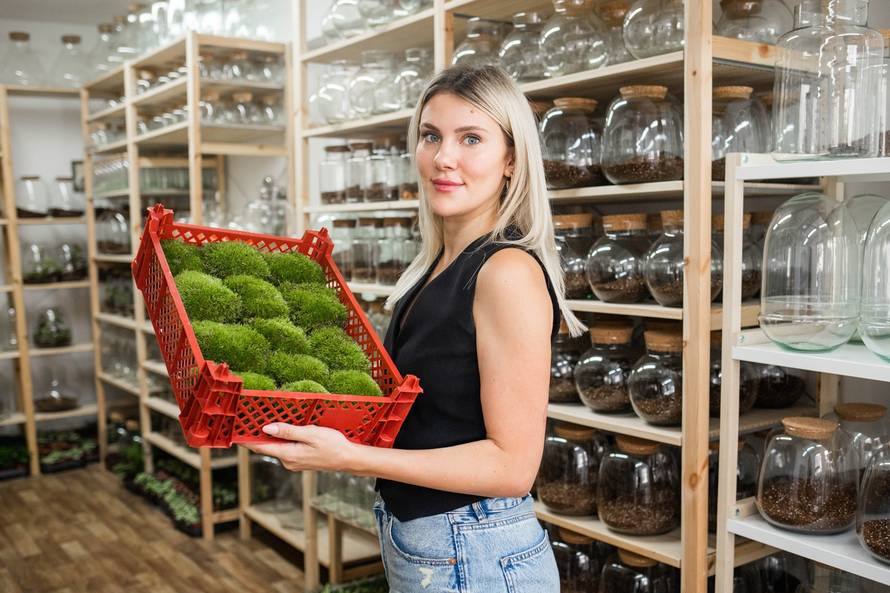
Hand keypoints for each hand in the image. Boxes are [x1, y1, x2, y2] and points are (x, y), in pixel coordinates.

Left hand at [243, 423, 360, 472]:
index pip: (259, 447)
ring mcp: (294, 462)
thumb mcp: (311, 434)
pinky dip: (281, 440)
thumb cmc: (333, 445)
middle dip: (256, 435)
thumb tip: (266, 428)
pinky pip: (285, 449)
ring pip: (276, 447)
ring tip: (263, 422)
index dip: (245, 439)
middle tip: (246, 421)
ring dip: (270, 436)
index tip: (233, 432)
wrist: (349, 459)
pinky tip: (282, 431)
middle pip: (266, 446)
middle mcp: (288, 461)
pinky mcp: (300, 460)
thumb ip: (288, 431)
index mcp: (288, 455)